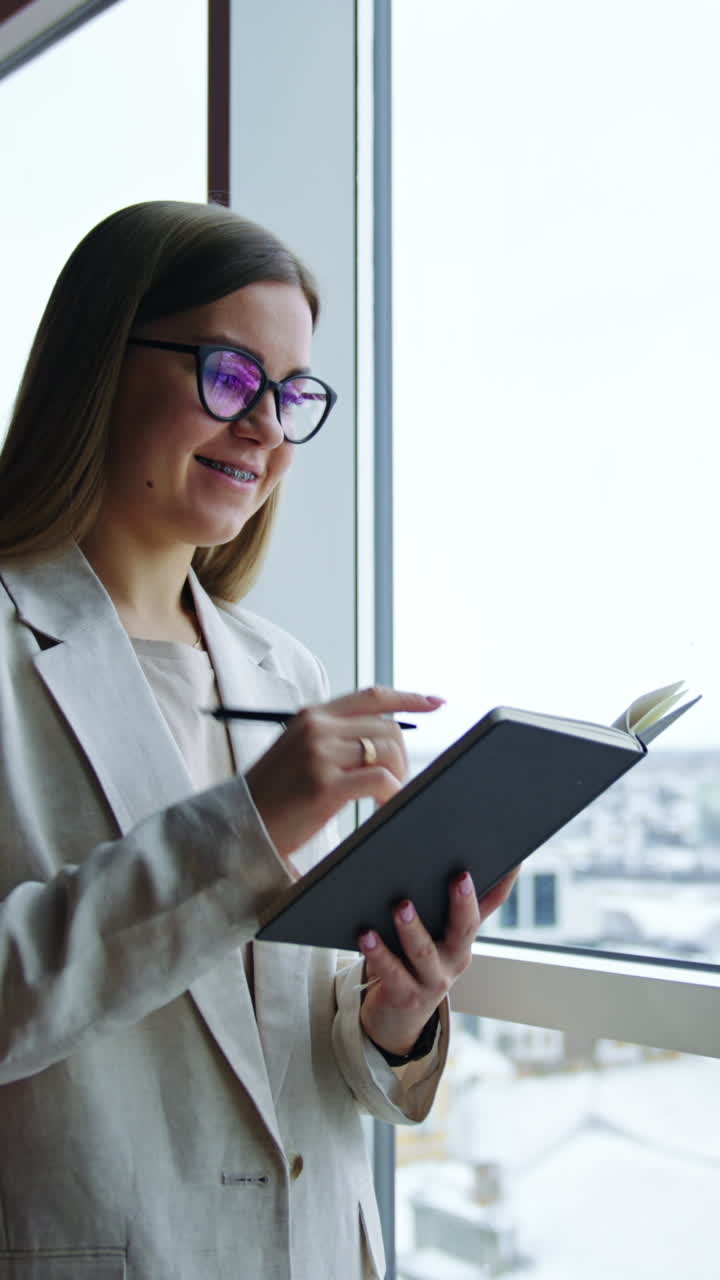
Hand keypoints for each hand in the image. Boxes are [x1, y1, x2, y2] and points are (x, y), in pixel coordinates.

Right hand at [245, 686, 443, 860]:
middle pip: (387, 727)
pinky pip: (379, 780)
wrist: (240, 823)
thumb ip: (334, 738)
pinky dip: (390, 794)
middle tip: (395, 783)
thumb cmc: (273, 794)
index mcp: (313, 716)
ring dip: (397, 777)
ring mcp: (320, 754)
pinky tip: (381, 807)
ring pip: (387, 751)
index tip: (435, 703)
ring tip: (384, 798)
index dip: (408, 698)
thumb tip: (381, 739)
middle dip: (402, 757)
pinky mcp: (325, 784)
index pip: (372, 696)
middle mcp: (318, 728)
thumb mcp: (299, 751)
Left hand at [358, 868, 518, 1057]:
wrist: (398, 1018)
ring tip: (402, 906)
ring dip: (413, 928)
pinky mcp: (405, 995)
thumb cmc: (416, 965)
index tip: (512, 859)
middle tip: (460, 877)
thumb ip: (449, 905)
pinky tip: (367, 935)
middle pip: (465, 929)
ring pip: (424, 952)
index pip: (489, 906)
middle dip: (463, 902)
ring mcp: (432, 980)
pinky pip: (392, 973)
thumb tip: (457, 863)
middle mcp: (455, 958)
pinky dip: (379, 953)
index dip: (503, 883)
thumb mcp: (438, 937)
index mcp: (464, 937)